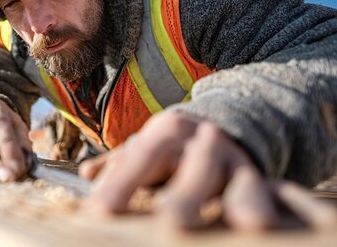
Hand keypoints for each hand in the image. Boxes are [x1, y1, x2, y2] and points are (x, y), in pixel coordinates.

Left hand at [79, 111, 336, 229]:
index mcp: (167, 130)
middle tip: (170, 220)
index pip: (141, 156)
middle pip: (191, 167)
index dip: (121, 182)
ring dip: (239, 200)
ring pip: (237, 179)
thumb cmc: (173, 147)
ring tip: (244, 222)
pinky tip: (259, 223)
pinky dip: (262, 204)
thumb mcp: (147, 147)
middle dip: (182, 193)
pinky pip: (263, 190)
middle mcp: (202, 140)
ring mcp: (232, 158)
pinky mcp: (256, 175)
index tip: (100, 210)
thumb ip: (119, 163)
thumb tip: (85, 175)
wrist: (224, 126)